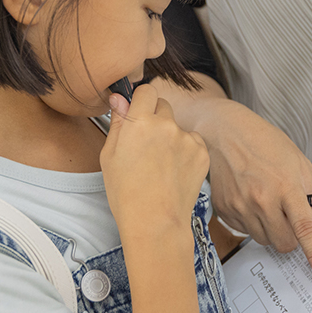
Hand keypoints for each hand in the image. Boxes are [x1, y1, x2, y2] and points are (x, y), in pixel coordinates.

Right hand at [101, 83, 209, 240]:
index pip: (146, 90)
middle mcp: (166, 124)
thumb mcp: (109, 156)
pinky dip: (186, 151)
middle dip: (155, 118)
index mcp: (140, 122)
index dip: (141, 101)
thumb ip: (118, 122)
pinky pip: (192, 142)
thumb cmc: (126, 193)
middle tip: (147, 144)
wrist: (155, 222)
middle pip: (163, 105)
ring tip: (160, 165)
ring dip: (171, 136)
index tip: (138, 113)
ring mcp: (187, 138)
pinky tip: (174, 171)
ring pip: (178, 126)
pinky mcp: (202, 152)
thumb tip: (119, 98)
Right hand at [197, 100, 311, 283]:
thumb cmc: (260, 141)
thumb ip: (309, 190)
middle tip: (289, 215)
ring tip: (267, 201)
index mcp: (285, 186)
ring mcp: (240, 208)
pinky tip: (250, 199)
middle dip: (291, 236)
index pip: (305, 228)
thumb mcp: (296, 159)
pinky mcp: (225, 211)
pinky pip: (246, 232)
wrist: (221, 132)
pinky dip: (253, 222)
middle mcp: (261, 200)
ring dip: (271, 229)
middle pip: (284, 244)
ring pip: (265, 240)